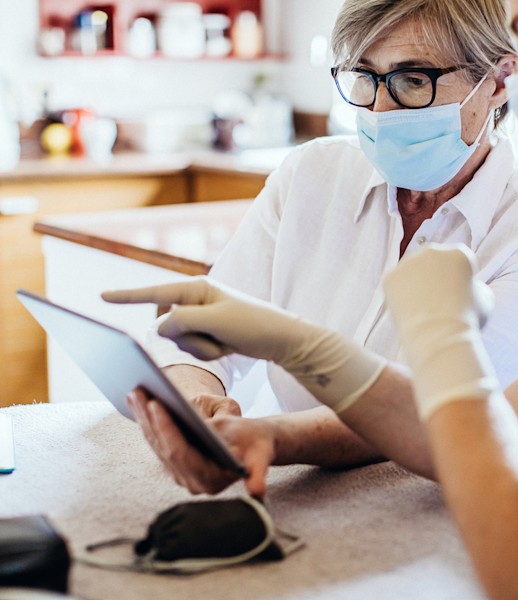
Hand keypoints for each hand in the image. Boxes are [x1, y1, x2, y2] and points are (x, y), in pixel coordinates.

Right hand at [105, 277, 386, 412]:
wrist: (284, 340)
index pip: (155, 293)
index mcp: (198, 288)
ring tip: (228, 340)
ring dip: (202, 347)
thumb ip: (181, 322)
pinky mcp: (208, 332)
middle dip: (189, 337)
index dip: (127, 296)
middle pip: (167, 325)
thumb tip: (157, 328)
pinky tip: (230, 346)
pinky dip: (210, 352)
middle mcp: (196, 299)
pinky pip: (194, 348)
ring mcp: (202, 316)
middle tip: (220, 335)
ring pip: (179, 340)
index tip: (101, 296)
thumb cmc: (253, 325)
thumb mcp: (216, 322)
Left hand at [127, 388, 272, 495]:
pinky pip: (157, 441)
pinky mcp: (175, 464)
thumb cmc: (258, 443)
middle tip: (139, 392)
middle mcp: (191, 482)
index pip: (179, 453)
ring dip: (143, 418)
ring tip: (135, 392)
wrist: (256, 446)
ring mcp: (180, 474)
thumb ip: (257, 472)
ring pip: (156, 444)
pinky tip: (140, 402)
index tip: (156, 404)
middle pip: (162, 448)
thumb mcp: (261, 453)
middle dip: (149, 419)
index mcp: (211, 480)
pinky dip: (148, 420)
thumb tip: (257, 490)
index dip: (166, 428)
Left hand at [383, 244, 498, 419]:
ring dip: (415, 285)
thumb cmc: (467, 320)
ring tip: (422, 310)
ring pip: (412, 272)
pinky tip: (409, 310)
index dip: (458, 280)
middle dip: (434, 278)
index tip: (457, 297)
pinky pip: (396, 284)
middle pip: (433, 263)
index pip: (457, 262)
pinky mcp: (391, 277)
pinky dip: (400, 296)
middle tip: (436, 303)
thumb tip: (470, 286)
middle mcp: (433, 251)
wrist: (440, 335)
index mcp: (459, 253)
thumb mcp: (486, 299)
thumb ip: (477, 286)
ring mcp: (409, 262)